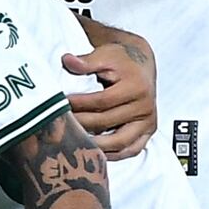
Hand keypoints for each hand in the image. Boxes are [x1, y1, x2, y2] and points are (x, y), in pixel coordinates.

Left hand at [67, 21, 157, 159]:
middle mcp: (145, 107)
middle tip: (61, 125)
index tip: (61, 104)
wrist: (141, 65)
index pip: (102, 101)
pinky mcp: (147, 131)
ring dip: (95, 145)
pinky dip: (113, 154)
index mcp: (136, 87)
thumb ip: (87, 61)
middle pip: (107, 122)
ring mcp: (148, 122)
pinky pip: (131, 150)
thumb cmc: (121, 60)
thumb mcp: (105, 54)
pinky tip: (94, 152)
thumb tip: (68, 61)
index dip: (80, 104)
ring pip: (119, 142)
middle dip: (82, 124)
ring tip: (74, 142)